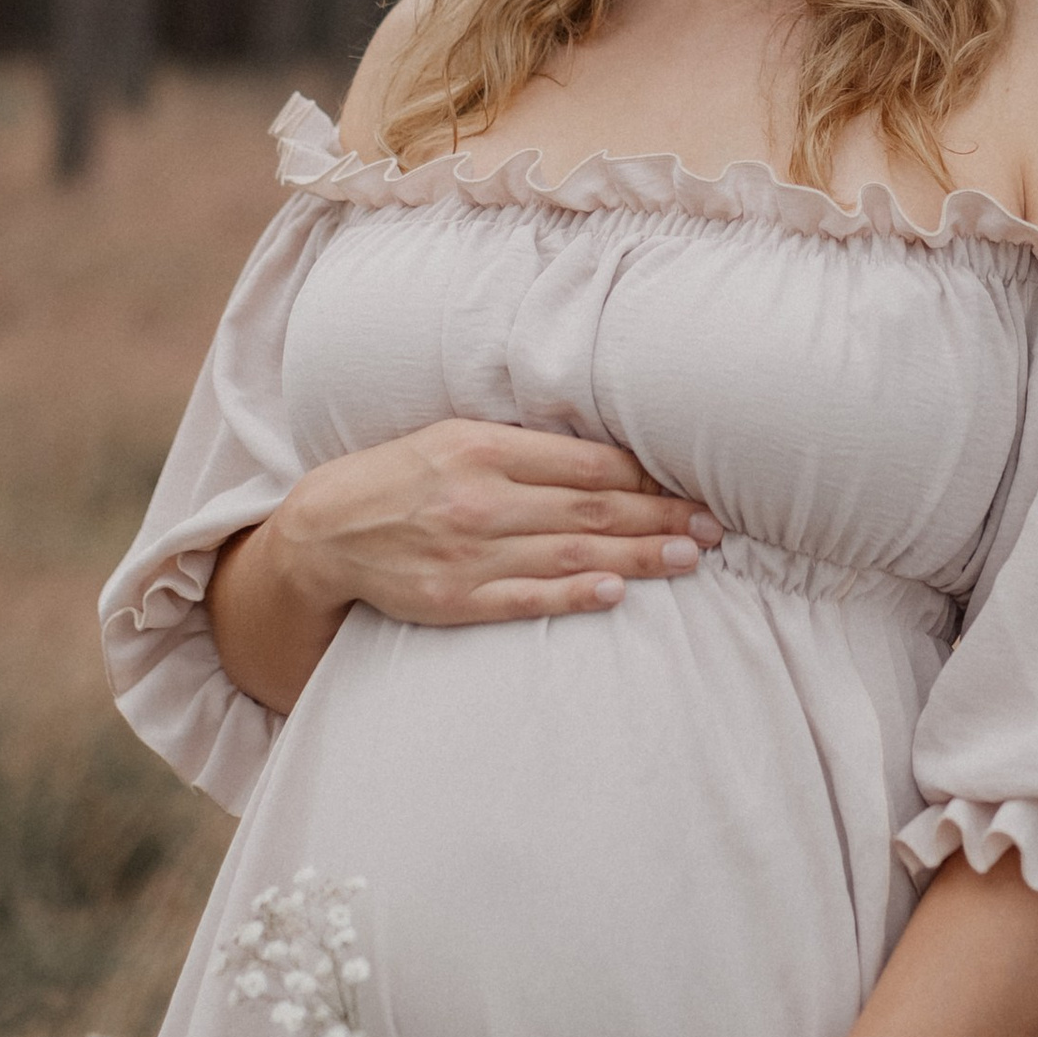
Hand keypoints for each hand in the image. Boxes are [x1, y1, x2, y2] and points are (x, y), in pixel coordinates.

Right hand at [209, 423, 722, 708]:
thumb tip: (607, 457)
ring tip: (689, 558)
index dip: (645, 475)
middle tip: (711, 526)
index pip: (584, 462)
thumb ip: (523, 447)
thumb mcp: (455, 438)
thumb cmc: (403, 477)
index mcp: (483, 448)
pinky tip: (615, 590)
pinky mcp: (456, 598)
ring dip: (637, 556)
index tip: (689, 484)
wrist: (326, 532)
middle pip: (591, 507)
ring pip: (571, 552)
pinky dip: (574, 593)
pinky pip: (527, 598)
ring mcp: (469, 552)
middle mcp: (481, 498)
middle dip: (659, 516)